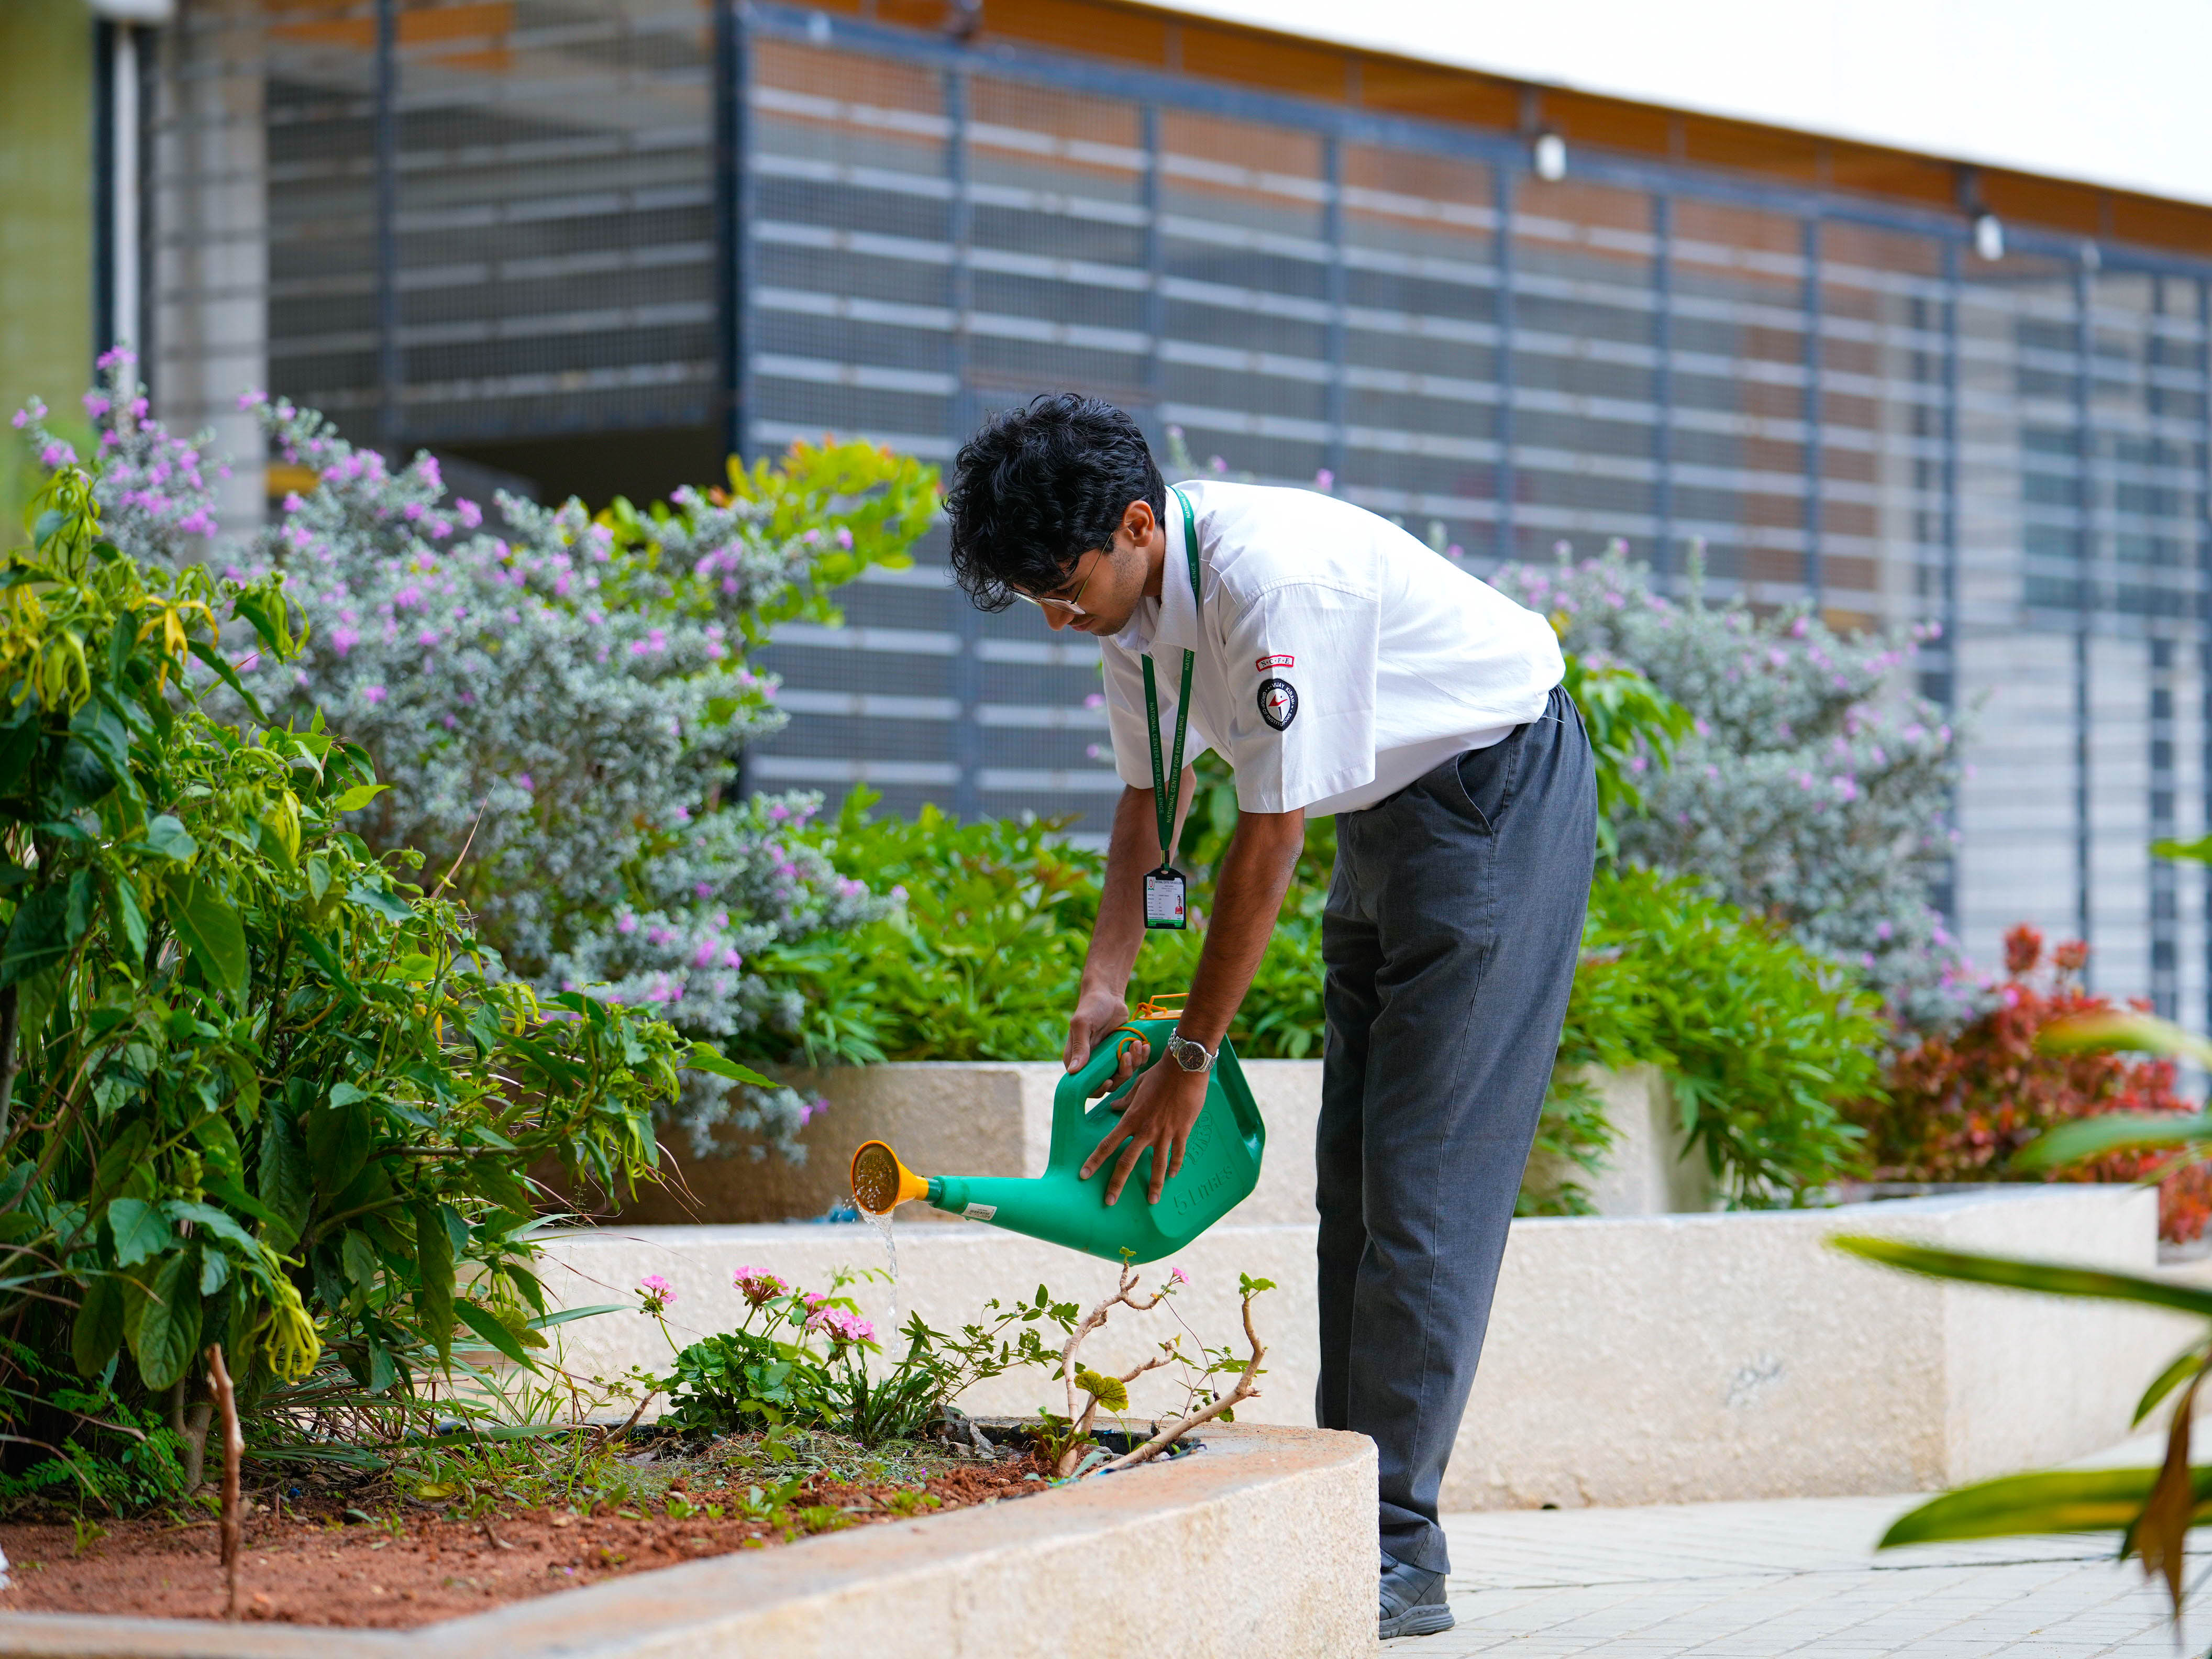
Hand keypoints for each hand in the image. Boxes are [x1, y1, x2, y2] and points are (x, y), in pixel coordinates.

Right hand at [1065, 986, 1147, 1097]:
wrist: (1108, 994)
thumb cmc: (1091, 1006)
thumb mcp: (1083, 1024)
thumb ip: (1080, 1047)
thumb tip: (1073, 1071)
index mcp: (1077, 1059)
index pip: (1086, 1085)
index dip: (1098, 1088)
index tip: (1109, 1079)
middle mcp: (1093, 1062)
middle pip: (1109, 1083)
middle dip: (1122, 1073)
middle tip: (1127, 1054)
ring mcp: (1109, 1059)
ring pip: (1124, 1074)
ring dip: (1134, 1062)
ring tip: (1136, 1044)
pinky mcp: (1123, 1052)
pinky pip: (1135, 1063)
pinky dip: (1141, 1057)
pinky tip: (1143, 1044)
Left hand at [1079, 1058, 1207, 1205]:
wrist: (1185, 1067)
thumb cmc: (1160, 1074)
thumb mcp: (1138, 1085)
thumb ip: (1126, 1100)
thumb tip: (1113, 1106)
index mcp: (1131, 1118)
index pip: (1108, 1144)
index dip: (1095, 1161)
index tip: (1084, 1175)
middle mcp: (1145, 1129)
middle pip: (1127, 1161)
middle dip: (1117, 1183)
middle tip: (1110, 1201)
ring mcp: (1164, 1132)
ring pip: (1157, 1164)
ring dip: (1154, 1185)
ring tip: (1152, 1201)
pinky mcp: (1182, 1131)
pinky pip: (1177, 1153)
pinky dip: (1175, 1165)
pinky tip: (1172, 1176)